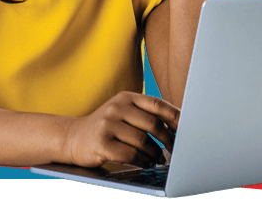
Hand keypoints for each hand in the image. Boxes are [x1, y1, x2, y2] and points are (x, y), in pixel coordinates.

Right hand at [64, 91, 179, 167]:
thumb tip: (177, 126)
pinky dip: (142, 161)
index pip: (156, 104)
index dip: (175, 116)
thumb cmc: (107, 127)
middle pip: (152, 124)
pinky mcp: (101, 143)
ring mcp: (107, 125)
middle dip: (168, 139)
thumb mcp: (123, 113)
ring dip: (155, 154)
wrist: (73, 137)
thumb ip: (145, 115)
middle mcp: (117, 107)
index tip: (188, 128)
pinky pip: (130, 155)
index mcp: (126, 97)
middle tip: (174, 150)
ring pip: (142, 141)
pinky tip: (145, 163)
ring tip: (158, 159)